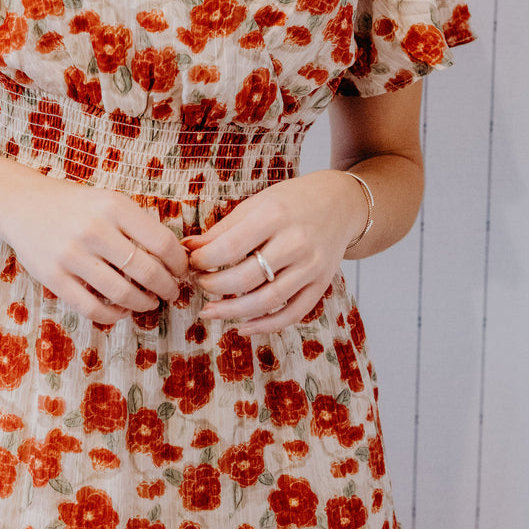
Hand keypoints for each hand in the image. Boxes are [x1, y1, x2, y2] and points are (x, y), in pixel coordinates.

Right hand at [0, 175, 189, 325]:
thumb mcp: (109, 201)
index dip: (179, 264)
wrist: (22, 204)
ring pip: (123, 294)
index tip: (181, 272)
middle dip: (167, 288)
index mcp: (114, 206)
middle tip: (171, 293)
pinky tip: (122, 310)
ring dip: (144, 304)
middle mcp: (94, 230)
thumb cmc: (75, 205)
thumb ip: (139, 225)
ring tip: (149, 302)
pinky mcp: (53, 277)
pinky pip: (93, 308)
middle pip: (148, 272)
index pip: (163, 242)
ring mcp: (71, 255)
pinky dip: (115, 315)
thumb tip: (175, 258)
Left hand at [181, 170, 367, 334]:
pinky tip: (242, 327)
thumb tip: (188, 248)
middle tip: (199, 284)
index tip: (191, 263)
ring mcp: (311, 267)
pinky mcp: (321, 284)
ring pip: (267, 301)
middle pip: (246, 278)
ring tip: (209, 311)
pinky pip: (292, 314)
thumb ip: (223, 229)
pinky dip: (265, 326)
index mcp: (274, 216)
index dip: (203, 261)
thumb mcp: (256, 204)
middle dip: (214, 286)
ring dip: (232, 312)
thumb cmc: (291, 202)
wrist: (339, 203)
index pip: (229, 247)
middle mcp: (296, 242)